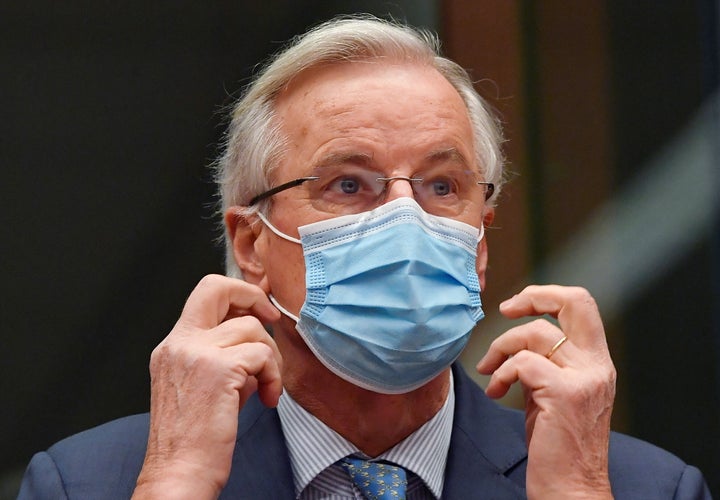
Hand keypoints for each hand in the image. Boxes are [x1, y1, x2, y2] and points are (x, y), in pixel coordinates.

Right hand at [133, 274, 281, 498]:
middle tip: (272, 319)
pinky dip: (273, 376)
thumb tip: (258, 342)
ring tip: (266, 387)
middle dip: (253, 296)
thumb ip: (224, 357)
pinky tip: (267, 399)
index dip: (237, 294)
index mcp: (173, 346)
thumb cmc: (194, 439)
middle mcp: (179, 343)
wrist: (179, 473)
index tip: (259, 312)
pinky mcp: (218, 369)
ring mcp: (196, 353)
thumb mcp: (202, 386)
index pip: (203, 294)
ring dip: (270, 357)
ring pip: (252, 329)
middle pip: (217, 287)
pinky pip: (262, 355)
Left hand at [476, 285, 615, 498]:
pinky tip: (496, 392)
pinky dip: (501, 374)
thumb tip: (516, 345)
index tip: (516, 307)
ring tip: (490, 373)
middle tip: (505, 309)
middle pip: (575, 302)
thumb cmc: (558, 447)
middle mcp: (596, 366)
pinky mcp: (566, 394)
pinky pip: (522, 364)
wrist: (571, 489)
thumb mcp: (553, 395)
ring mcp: (584, 379)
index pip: (583, 306)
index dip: (548, 295)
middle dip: (533, 296)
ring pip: (535, 334)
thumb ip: (544, 366)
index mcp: (596, 363)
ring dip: (501, 348)